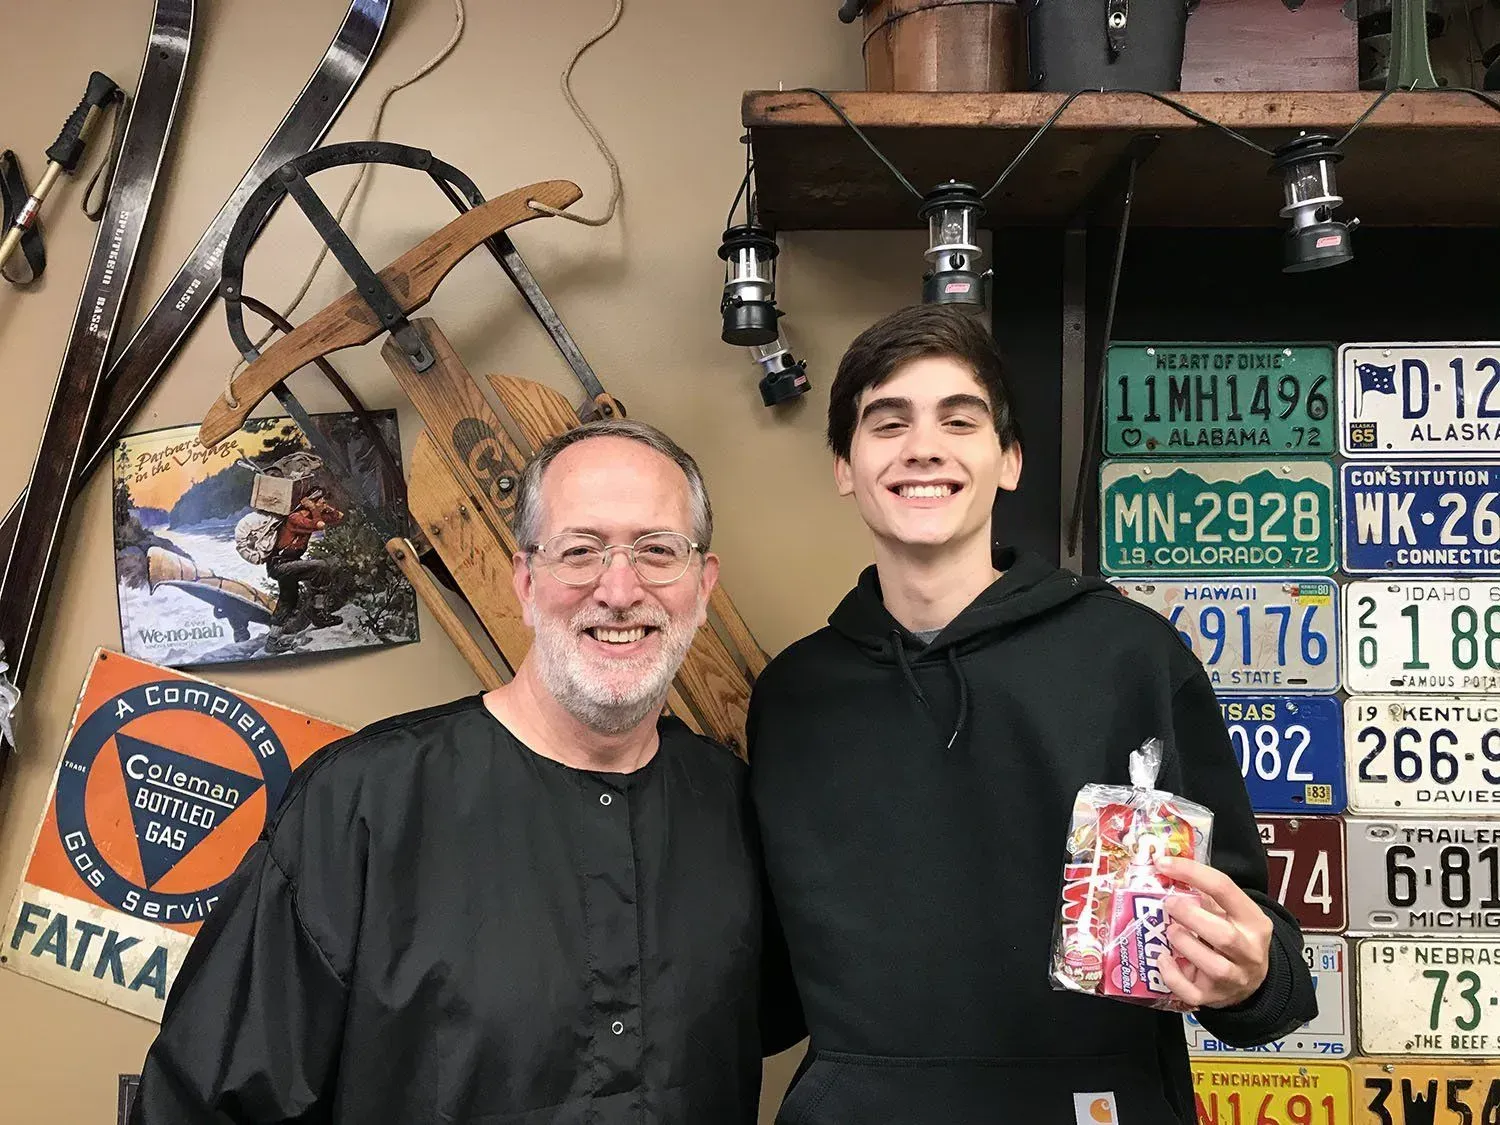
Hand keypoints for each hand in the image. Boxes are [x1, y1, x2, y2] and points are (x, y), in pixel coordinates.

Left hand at [1152, 854, 1271, 1009]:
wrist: (1253, 982)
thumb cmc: (1234, 938)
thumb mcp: (1232, 914)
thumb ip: (1206, 895)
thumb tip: (1166, 869)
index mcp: (1254, 922)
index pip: (1225, 889)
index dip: (1192, 872)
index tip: (1163, 863)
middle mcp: (1249, 952)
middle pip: (1224, 935)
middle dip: (1190, 916)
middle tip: (1169, 904)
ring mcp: (1234, 978)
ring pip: (1213, 966)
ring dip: (1184, 944)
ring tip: (1170, 931)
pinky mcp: (1214, 998)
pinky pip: (1192, 993)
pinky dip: (1172, 976)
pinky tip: (1163, 959)